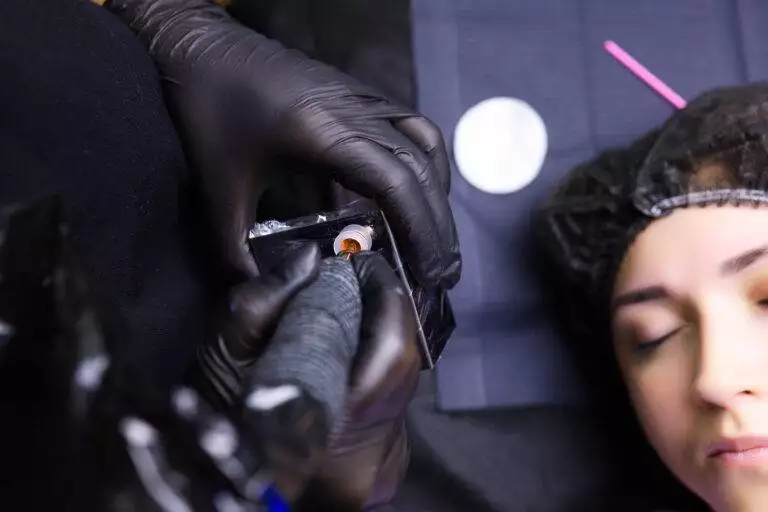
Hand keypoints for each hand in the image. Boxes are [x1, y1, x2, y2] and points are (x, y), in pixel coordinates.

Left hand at [105, 0, 460, 288]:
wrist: (200, 45)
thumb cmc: (206, 108)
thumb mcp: (216, 188)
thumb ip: (234, 251)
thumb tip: (257, 299)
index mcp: (327, 132)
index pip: (397, 184)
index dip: (421, 233)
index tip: (428, 277)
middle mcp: (358, 110)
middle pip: (421, 170)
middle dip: (438, 226)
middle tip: (443, 274)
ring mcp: (362, 98)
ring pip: (423, 146)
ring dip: (435, 194)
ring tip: (433, 240)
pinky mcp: (356, 96)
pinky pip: (408, 130)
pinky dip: (420, 167)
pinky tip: (404, 200)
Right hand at [198, 248, 418, 509]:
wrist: (213, 495)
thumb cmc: (206, 428)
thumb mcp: (220, 357)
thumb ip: (263, 301)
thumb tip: (310, 257)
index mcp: (334, 424)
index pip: (392, 346)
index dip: (384, 292)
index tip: (362, 262)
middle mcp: (373, 453)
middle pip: (403, 364)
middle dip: (383, 314)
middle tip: (356, 282)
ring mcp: (383, 467)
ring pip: (402, 386)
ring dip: (380, 344)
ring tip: (347, 317)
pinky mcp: (384, 472)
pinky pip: (394, 409)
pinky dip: (375, 376)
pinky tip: (346, 365)